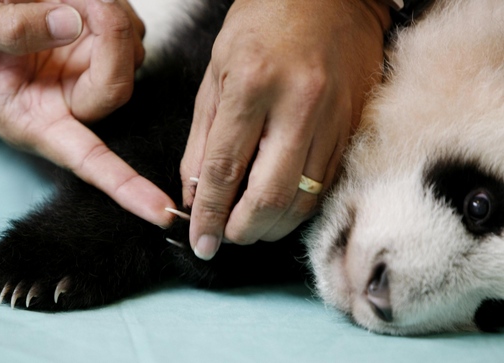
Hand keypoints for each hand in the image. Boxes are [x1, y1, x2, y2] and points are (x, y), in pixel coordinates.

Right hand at [0, 0, 176, 227]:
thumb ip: (11, 28)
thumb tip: (71, 25)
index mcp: (36, 123)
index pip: (88, 161)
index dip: (125, 187)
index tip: (161, 213)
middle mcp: (72, 107)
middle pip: (118, 89)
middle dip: (110, 38)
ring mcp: (93, 79)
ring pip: (131, 57)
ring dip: (109, 18)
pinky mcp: (106, 54)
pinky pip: (131, 34)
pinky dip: (114, 11)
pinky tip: (82, 3)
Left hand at [180, 0, 390, 258]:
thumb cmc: (264, 24)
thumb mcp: (216, 73)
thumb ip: (203, 139)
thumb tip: (194, 193)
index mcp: (252, 86)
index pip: (224, 170)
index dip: (208, 215)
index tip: (201, 243)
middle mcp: (299, 106)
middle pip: (270, 198)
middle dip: (243, 231)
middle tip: (227, 235)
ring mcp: (334, 119)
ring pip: (304, 200)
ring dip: (272, 226)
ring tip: (251, 224)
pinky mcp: (354, 127)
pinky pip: (326, 184)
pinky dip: (299, 206)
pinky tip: (281, 205)